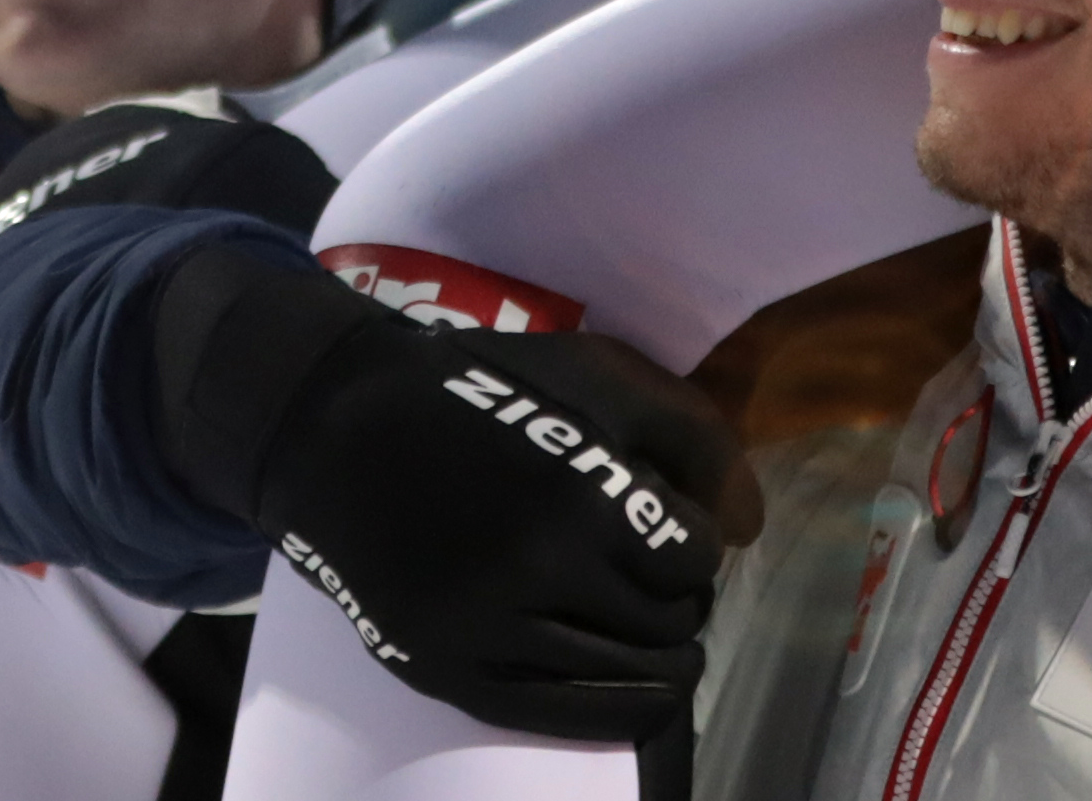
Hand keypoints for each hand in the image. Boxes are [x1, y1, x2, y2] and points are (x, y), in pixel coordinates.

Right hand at [170, 257, 758, 750]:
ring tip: (644, 624)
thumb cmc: (478, 390)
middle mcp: (540, 571)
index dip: (691, 538)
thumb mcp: (592, 373)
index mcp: (580, 490)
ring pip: (633, 676)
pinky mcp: (454, 672)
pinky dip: (622, 708)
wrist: (339, 431)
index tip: (666, 527)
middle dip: (676, 596)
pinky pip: (572, 719)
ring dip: (658, 652)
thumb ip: (690, 435)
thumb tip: (753, 527)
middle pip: (670, 619)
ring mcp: (491, 631)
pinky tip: (635, 686)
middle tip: (650, 575)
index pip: (694, 554)